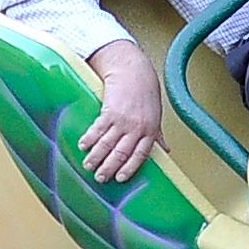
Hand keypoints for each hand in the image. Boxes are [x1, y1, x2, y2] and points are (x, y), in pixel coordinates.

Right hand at [78, 46, 162, 182]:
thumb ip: (157, 134)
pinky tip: (83, 146)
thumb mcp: (155, 115)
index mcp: (149, 131)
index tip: (120, 178)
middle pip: (121, 153)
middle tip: (100, 178)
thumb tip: (166, 149)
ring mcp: (123, 120)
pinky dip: (89, 139)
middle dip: (108, 168)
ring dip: (95, 157)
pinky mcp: (109, 111)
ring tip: (88, 165)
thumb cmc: (145, 91)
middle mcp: (136, 128)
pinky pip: (97, 129)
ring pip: (107, 144)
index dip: (129, 168)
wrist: (133, 70)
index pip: (140, 155)